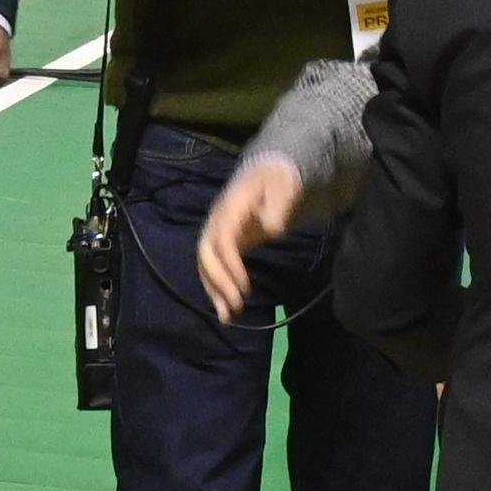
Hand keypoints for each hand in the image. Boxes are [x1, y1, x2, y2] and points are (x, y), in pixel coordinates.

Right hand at [194, 155, 307, 322]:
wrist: (268, 174)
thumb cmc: (278, 181)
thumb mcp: (285, 186)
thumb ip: (279, 204)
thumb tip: (272, 227)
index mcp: (231, 207)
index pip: (222, 238)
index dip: (229, 264)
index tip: (244, 288)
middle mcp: (217, 220)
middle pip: (207, 253)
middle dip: (219, 281)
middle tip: (237, 305)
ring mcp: (217, 231)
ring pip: (205, 263)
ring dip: (214, 290)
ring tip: (228, 316)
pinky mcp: (222, 243)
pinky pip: (212, 266)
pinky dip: (216, 288)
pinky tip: (226, 309)